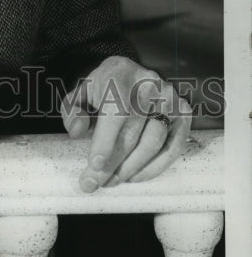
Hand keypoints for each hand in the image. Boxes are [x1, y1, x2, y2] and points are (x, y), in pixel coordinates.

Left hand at [61, 56, 191, 191]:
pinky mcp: (183, 112)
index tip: (95, 166)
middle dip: (113, 163)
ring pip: (154, 142)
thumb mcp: (80, 93)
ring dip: (132, 167)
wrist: (130, 74)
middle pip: (133, 132)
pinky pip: (174, 147)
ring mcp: (169, 98)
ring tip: (113, 180)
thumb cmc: (102, 88)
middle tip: (96, 182)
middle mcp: (148, 83)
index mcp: (119, 73)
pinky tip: (136, 175)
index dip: (106, 141)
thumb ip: (72, 110)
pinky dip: (155, 166)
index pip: (116, 111)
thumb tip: (77, 131)